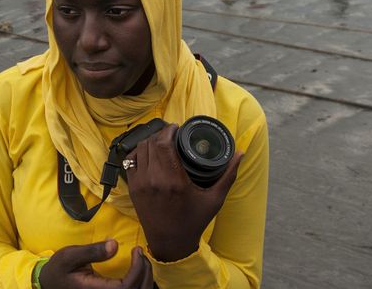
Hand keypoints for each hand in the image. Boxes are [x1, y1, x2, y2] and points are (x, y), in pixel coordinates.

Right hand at [38, 240, 153, 288]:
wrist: (49, 283)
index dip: (137, 270)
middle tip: (141, 253)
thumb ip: (92, 251)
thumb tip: (115, 245)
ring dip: (145, 279)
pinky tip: (138, 270)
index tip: (136, 250)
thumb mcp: (69, 256)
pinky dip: (140, 284)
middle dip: (145, 272)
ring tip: (141, 260)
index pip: (126, 287)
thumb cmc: (59, 269)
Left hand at [125, 124, 243, 261]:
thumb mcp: (215, 199)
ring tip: (160, 142)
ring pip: (139, 150)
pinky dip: (138, 153)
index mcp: (174, 180)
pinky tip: (148, 153)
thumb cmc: (194, 221)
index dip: (168, 130)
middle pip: (150, 143)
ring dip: (149, 142)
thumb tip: (240, 154)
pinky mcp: (133, 189)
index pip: (163, 143)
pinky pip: (130, 162)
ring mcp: (140, 184)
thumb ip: (228, 175)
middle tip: (171, 134)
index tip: (177, 127)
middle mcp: (154, 179)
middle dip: (160, 134)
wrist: (170, 244)